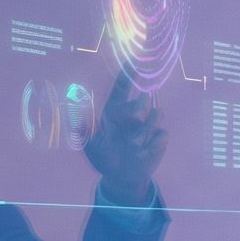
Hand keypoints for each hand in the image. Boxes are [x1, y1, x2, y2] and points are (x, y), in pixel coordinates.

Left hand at [85, 71, 165, 199]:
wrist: (122, 177)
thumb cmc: (104, 157)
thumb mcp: (90, 146)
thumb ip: (85, 132)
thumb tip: (78, 119)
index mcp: (114, 111)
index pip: (121, 89)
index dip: (127, 76)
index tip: (134, 63)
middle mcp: (132, 114)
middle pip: (142, 101)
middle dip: (139, 108)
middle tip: (135, 120)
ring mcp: (148, 125)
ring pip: (155, 115)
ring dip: (144, 131)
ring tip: (134, 145)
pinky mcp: (159, 137)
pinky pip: (161, 134)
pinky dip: (152, 144)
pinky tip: (144, 153)